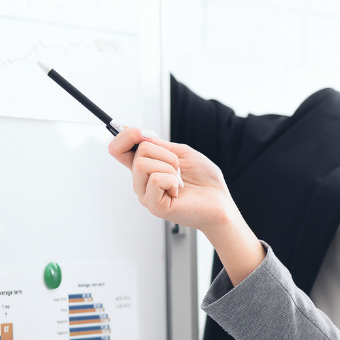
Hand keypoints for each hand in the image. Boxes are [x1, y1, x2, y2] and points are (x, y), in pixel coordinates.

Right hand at [107, 128, 264, 282]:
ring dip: (169, 166)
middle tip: (179, 169)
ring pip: (142, 164)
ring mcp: (147, 195)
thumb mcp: (180, 153)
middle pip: (139, 151)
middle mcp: (142, 182)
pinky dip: (172, 180)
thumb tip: (137, 134)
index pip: (118, 149)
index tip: (141, 133)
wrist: (221, 203)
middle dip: (165, 153)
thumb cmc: (205, 181)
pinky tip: (178, 192)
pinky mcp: (155, 206)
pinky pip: (155, 179)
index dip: (124, 135)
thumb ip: (157, 144)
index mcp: (146, 169)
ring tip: (179, 180)